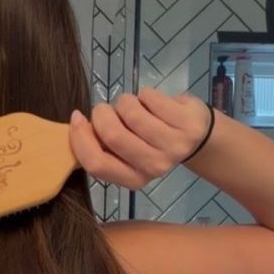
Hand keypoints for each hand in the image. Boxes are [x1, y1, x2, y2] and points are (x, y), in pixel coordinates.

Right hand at [69, 88, 210, 188]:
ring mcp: (173, 146)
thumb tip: (77, 124)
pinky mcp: (186, 123)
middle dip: (101, 113)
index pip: (97, 163)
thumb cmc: (150, 142)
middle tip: (105, 109)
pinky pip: (149, 98)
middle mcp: (154, 168)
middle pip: (112, 135)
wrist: (197, 137)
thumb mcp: (126, 153)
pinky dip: (144, 94)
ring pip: (131, 113)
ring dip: (124, 101)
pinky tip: (151, 102)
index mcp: (134, 179)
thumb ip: (101, 147)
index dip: (80, 137)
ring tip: (132, 105)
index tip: (77, 118)